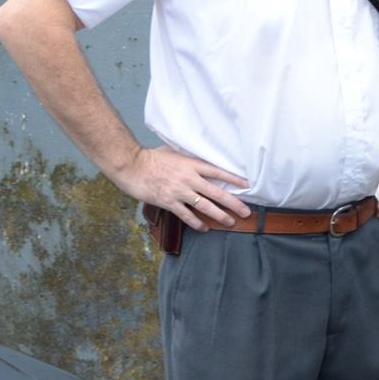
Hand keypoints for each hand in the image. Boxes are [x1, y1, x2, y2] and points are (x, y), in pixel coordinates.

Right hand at [113, 144, 251, 230]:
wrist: (131, 166)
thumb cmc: (151, 157)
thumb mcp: (174, 152)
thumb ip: (189, 157)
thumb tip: (201, 159)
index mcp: (192, 164)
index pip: (218, 172)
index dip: (234, 179)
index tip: (247, 185)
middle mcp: (189, 179)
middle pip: (217, 193)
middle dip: (234, 204)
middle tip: (246, 212)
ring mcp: (179, 191)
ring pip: (205, 206)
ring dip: (220, 215)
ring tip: (231, 222)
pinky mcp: (168, 202)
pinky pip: (186, 215)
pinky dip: (196, 223)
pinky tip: (204, 228)